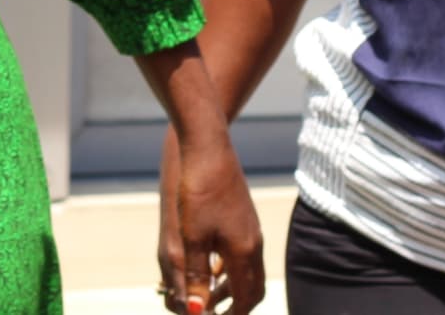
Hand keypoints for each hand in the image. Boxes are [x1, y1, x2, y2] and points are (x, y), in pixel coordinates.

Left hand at [158, 123, 265, 312]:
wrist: (207, 147)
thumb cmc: (197, 190)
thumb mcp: (192, 237)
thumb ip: (196, 275)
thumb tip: (196, 310)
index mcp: (243, 252)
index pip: (247, 298)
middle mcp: (253, 242)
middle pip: (253, 287)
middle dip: (237, 305)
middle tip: (216, 313)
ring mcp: (250, 228)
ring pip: (248, 269)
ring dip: (232, 286)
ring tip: (210, 294)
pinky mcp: (243, 215)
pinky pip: (242, 252)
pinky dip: (230, 266)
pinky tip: (211, 263)